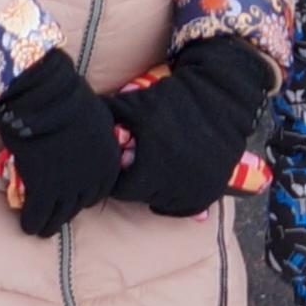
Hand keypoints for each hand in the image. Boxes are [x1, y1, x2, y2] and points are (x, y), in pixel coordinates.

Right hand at [0, 53, 128, 240]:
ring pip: (60, 215)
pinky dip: (32, 222)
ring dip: (50, 224)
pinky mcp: (44, 190)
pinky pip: (38, 214)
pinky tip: (27, 226)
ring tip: (40, 229)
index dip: (83, 194)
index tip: (71, 196)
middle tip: (55, 216)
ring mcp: (68, 188)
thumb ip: (94, 139)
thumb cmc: (68, 98)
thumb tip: (87, 145)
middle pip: (79, 205)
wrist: (45, 97)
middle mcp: (93, 179)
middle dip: (67, 211)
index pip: (98, 190)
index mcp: (109, 162)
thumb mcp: (95, 119)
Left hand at [109, 34, 274, 214]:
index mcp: (150, 168)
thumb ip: (109, 119)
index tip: (124, 163)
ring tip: (158, 170)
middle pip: (144, 197)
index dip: (120, 177)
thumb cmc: (170, 99)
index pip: (123, 190)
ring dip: (159, 192)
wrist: (217, 98)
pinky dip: (180, 199)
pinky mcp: (213, 190)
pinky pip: (190, 207)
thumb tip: (88, 129)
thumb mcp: (133, 104)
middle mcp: (174, 185)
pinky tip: (175, 182)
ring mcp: (196, 190)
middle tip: (140, 164)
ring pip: (167, 204)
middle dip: (138, 183)